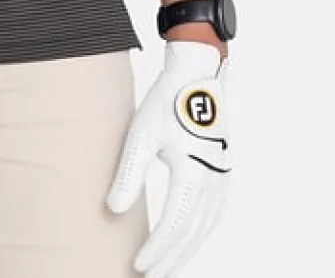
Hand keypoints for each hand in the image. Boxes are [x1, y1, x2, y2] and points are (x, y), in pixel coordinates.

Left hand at [105, 39, 231, 277]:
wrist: (197, 77)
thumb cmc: (165, 103)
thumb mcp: (141, 135)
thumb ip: (129, 174)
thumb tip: (112, 211)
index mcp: (194, 173)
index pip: (174, 225)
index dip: (156, 250)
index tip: (137, 267)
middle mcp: (213, 183)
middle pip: (191, 236)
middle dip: (170, 262)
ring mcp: (222, 181)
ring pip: (204, 231)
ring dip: (184, 254)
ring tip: (163, 272)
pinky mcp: (222, 177)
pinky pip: (210, 218)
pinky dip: (195, 238)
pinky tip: (182, 246)